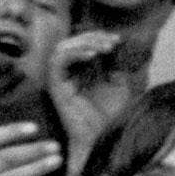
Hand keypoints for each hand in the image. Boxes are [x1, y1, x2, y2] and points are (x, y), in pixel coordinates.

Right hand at [45, 29, 142, 159]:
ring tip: (104, 48)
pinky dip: (74, 54)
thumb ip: (115, 65)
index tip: (118, 40)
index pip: (82, 44)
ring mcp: (60, 79)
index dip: (98, 38)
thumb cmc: (111, 115)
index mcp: (81, 71)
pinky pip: (58, 62)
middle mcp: (68, 73)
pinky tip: (92, 56)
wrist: (104, 138)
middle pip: (72, 43)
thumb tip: (116, 43)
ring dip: (84, 43)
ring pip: (62, 48)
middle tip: (112, 42)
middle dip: (93, 38)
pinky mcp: (55, 86)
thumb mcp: (119, 85)